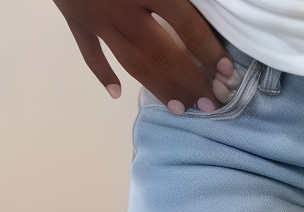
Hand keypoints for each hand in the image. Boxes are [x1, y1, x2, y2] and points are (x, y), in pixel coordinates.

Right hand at [52, 0, 238, 112]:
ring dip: (158, 88)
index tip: (228, 74)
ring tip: (181, 109)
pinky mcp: (75, 19)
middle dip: (190, 82)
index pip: (187, 25)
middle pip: (163, 55)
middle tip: (212, 105)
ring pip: (132, 63)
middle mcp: (123, 9)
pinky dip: (102, 74)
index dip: (209, 52)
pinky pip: (89, 53)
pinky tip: (116, 94)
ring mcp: (96, 18)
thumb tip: (205, 0)